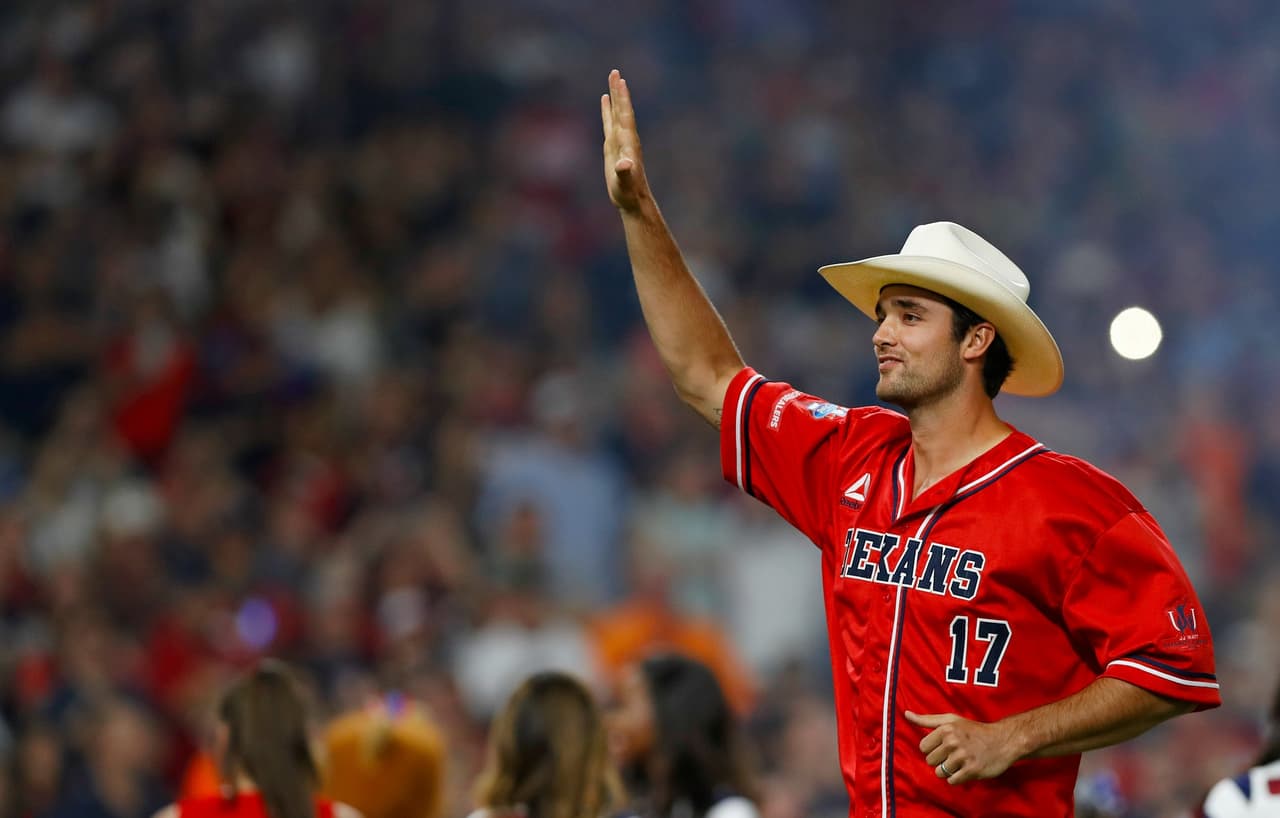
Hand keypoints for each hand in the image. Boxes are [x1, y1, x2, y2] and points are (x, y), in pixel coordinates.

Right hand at [601, 69, 650, 213]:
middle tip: (615, 72)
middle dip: (618, 91)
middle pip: (621, 109)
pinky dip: (608, 111)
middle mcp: (625, 138)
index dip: (623, 99)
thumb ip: (625, 172)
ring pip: (616, 113)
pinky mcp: (613, 146)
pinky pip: (610, 123)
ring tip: (612, 80)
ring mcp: (619, 141)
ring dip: (615, 97)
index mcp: (628, 142)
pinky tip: (606, 101)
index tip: (620, 81)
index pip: (625, 115)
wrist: (632, 200)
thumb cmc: (628, 192)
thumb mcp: (625, 183)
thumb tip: (623, 164)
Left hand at [904, 710, 1019, 784]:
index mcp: (946, 728)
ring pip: (939, 772)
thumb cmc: (973, 730)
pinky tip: (966, 769)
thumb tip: (906, 714)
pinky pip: (952, 781)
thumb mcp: (950, 720)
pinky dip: (957, 778)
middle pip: (930, 761)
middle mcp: (953, 741)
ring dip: (948, 770)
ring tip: (960, 761)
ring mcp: (963, 757)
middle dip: (940, 759)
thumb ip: (926, 719)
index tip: (944, 745)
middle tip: (955, 754)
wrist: (1003, 740)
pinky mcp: (972, 770)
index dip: (932, 748)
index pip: (923, 747)